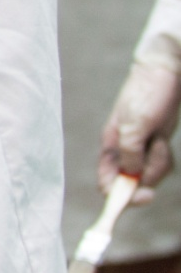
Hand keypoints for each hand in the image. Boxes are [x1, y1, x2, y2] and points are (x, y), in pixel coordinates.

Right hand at [100, 60, 180, 203]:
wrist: (165, 75)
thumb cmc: (146, 97)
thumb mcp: (135, 126)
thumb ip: (130, 153)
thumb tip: (131, 177)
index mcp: (110, 147)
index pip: (107, 182)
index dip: (118, 196)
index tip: (138, 197)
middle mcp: (123, 152)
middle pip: (132, 183)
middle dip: (148, 176)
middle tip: (157, 154)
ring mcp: (139, 150)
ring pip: (149, 175)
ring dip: (159, 164)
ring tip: (161, 142)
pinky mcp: (154, 146)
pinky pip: (160, 166)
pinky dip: (165, 159)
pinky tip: (164, 142)